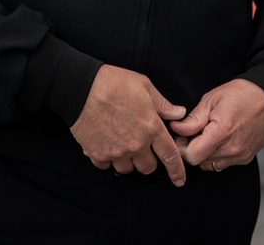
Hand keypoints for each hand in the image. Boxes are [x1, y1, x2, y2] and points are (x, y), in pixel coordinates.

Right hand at [70, 64, 186, 185]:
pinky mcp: (97, 155)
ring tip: (123, 141)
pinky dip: (109, 159)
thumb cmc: (115, 83)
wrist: (83, 89)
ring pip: (127, 169)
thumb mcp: (145, 87)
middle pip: (148, 168)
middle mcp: (135, 145)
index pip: (170, 155)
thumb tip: (179, 113)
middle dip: (149, 160)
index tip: (180, 180)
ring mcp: (116, 152)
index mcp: (151, 128)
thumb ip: (164, 105)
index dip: (177, 170)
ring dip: (128, 160)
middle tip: (143, 145)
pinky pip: (107, 166)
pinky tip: (107, 142)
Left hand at [170, 79, 263, 172]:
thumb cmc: (241, 94)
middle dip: (193, 149)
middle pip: (200, 162)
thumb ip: (193, 119)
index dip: (182, 146)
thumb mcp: (212, 99)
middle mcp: (232, 148)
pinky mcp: (246, 158)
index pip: (192, 156)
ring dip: (205, 153)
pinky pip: (223, 163)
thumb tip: (177, 130)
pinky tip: (222, 138)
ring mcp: (240, 156)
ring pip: (210, 165)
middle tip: (196, 131)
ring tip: (210, 134)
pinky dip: (218, 154)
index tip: (182, 136)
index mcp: (222, 132)